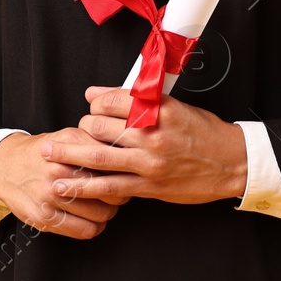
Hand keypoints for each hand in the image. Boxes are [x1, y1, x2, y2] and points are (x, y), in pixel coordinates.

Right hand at [0, 128, 128, 239]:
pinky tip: (90, 219)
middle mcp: (59, 169)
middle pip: (111, 191)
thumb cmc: (42, 153)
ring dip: (107, 213)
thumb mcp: (67, 138)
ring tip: (102, 206)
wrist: (3, 165)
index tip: (123, 176)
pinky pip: (84, 231)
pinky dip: (93, 227)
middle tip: (116, 193)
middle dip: (118, 194)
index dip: (123, 172)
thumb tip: (124, 156)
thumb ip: (94, 144)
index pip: (112, 164)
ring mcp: (51, 195)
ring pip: (101, 214)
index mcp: (69, 146)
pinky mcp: (44, 217)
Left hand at [43, 86, 247, 205]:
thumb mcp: (177, 106)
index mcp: (158, 109)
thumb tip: (108, 94)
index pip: (113, 99)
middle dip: (81, 127)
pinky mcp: (149, 186)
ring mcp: (149, 162)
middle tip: (73, 129)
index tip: (90, 102)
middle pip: (100, 126)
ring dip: (68, 154)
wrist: (233, 163)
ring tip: (47, 154)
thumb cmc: (206, 133)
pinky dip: (84, 186)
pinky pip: (109, 186)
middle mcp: (151, 134)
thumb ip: (144, 101)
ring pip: (98, 155)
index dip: (96, 100)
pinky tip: (64, 185)